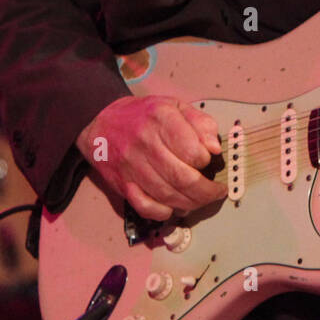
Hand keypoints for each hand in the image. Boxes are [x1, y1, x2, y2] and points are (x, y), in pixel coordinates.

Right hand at [77, 95, 225, 220]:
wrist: (103, 124)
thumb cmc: (144, 116)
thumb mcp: (176, 107)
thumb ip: (201, 124)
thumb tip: (215, 148)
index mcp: (161, 119)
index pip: (192, 150)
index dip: (207, 161)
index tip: (211, 161)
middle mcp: (144, 142)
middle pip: (182, 178)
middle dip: (206, 191)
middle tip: (216, 191)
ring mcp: (132, 166)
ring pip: (167, 196)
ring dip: (190, 203)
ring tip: (201, 199)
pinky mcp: (123, 185)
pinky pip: (145, 207)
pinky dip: (164, 212)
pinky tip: (174, 206)